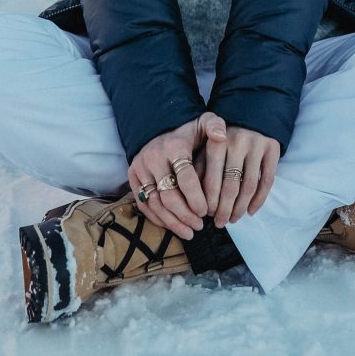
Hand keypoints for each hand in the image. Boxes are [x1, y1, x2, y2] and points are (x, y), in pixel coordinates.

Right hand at [129, 120, 207, 239]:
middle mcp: (153, 158)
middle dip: (185, 215)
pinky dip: (157, 219)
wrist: (159, 128)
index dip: (196, 199)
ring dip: (172, 221)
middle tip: (199, 226)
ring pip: (154, 203)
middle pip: (168, 195)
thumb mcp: (203, 123)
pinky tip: (172, 226)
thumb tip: (222, 136)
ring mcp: (140, 168)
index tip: (206, 212)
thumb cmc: (187, 132)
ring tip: (189, 232)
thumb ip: (215, 125)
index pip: (185, 178)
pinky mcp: (133, 177)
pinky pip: (143, 204)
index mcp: (174, 147)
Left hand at [198, 115, 279, 226]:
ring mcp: (257, 146)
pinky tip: (251, 211)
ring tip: (233, 220)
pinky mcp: (273, 149)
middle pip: (230, 186)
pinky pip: (267, 181)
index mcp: (217, 142)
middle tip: (220, 223)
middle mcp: (237, 142)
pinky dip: (259, 199)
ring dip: (240, 208)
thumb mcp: (207, 141)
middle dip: (224, 210)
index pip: (211, 179)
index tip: (206, 214)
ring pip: (248, 186)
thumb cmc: (224, 134)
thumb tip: (194, 197)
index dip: (209, 201)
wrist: (253, 108)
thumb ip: (200, 165)